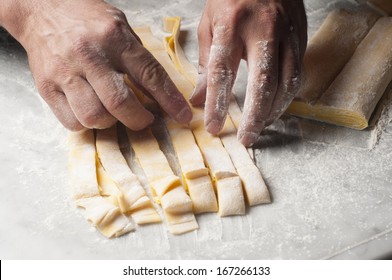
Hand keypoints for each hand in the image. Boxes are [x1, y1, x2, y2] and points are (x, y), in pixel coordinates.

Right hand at [0, 0, 191, 129]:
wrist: (41, 8)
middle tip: (144, 119)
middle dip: (138, 120)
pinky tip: (91, 111)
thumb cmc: (86, 19)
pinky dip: (87, 124)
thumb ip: (138, 58)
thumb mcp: (120, 26)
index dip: (169, 100)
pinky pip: (71, 121)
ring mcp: (65, 72)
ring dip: (110, 123)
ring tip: (113, 113)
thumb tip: (159, 93)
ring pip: (94, 116)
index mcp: (114, 38)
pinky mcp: (47, 87)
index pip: (149, 74)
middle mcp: (90, 55)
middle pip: (119, 102)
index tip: (182, 116)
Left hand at [191, 0, 306, 145]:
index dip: (218, 102)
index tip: (214, 126)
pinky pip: (297, 74)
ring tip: (259, 127)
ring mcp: (287, 35)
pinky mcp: (301, 39)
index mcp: (231, 25)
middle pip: (262, 82)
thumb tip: (198, 99)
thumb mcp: (210, 23)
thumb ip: (205, 62)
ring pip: (286, 82)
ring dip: (273, 111)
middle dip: (254, 116)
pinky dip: (287, 97)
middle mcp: (263, 30)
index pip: (222, 71)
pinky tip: (275, 108)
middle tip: (246, 139)